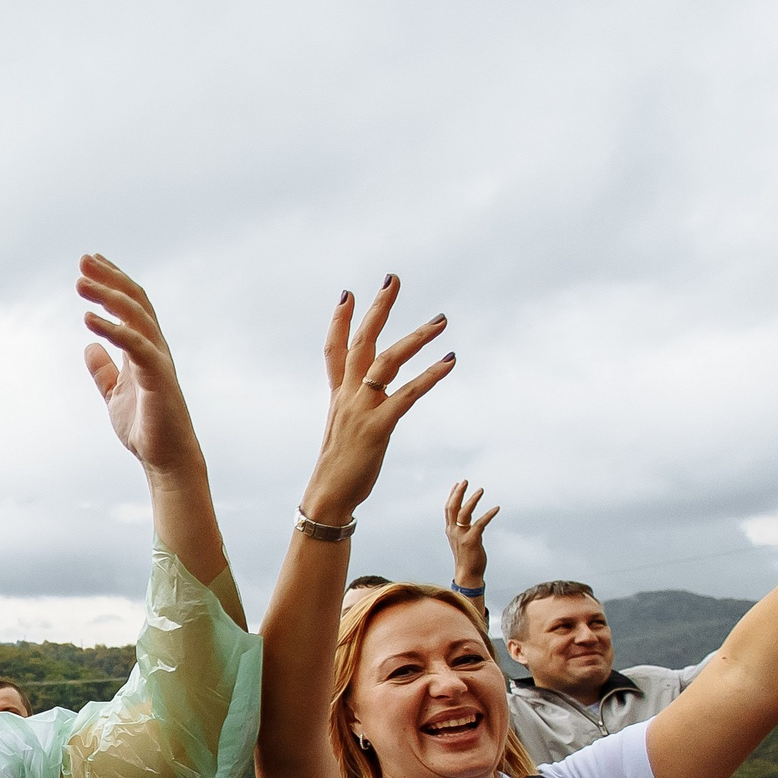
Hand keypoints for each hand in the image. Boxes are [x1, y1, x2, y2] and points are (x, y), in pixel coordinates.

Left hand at [80, 256, 202, 476]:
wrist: (166, 459)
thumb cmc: (145, 427)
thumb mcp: (114, 394)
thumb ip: (103, 370)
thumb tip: (89, 346)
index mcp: (145, 348)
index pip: (131, 304)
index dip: (112, 281)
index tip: (90, 264)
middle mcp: (155, 347)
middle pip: (134, 301)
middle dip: (109, 277)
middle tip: (83, 260)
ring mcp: (158, 360)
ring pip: (136, 316)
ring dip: (108, 297)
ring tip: (81, 284)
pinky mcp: (158, 377)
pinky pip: (136, 346)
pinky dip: (113, 330)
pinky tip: (89, 320)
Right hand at [301, 278, 455, 523]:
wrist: (328, 497)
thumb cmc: (340, 469)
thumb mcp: (344, 431)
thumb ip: (356, 409)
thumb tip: (372, 399)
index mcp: (339, 397)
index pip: (335, 350)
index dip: (340, 321)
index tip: (348, 294)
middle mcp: (347, 397)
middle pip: (361, 342)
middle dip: (377, 309)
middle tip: (393, 280)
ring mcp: (361, 409)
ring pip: (387, 361)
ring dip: (415, 338)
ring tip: (440, 321)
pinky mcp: (378, 426)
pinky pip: (407, 394)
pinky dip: (430, 375)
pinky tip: (448, 361)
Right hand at [443, 481, 497, 588]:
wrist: (468, 574)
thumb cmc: (467, 558)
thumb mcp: (461, 541)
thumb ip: (462, 530)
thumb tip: (467, 521)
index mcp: (450, 530)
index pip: (448, 509)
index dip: (452, 495)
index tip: (458, 484)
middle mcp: (453, 531)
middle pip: (452, 507)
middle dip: (458, 493)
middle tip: (465, 481)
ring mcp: (461, 536)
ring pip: (464, 513)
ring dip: (472, 500)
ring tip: (481, 490)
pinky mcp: (471, 540)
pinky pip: (480, 523)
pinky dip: (488, 515)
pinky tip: (496, 508)